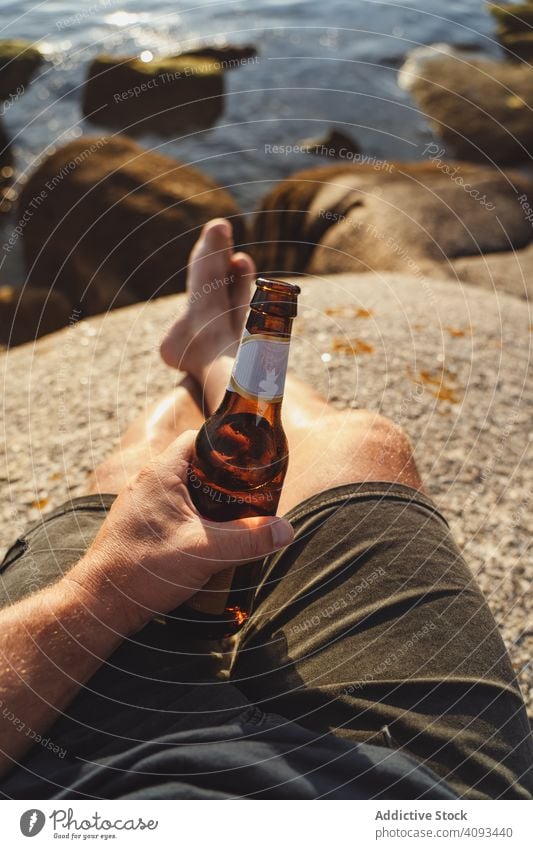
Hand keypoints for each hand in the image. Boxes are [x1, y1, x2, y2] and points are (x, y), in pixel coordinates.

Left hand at [65, 431, 293, 634]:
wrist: (100, 603)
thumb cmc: (144, 570)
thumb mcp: (206, 552)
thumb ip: (249, 539)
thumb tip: (286, 530)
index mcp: (162, 472)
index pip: (199, 439)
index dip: (228, 446)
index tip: (251, 463)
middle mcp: (147, 481)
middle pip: (195, 464)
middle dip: (224, 478)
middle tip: (250, 494)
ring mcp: (139, 503)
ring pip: (184, 488)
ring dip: (208, 500)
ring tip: (235, 517)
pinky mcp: (138, 524)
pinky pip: (172, 508)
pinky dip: (192, 516)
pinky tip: (208, 538)